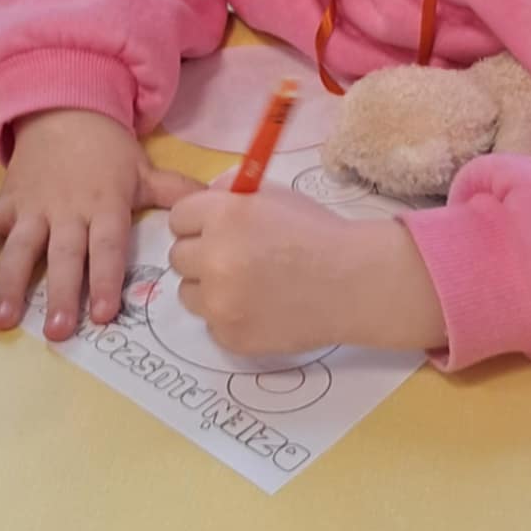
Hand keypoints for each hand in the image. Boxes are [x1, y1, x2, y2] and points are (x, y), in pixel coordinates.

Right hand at [0, 110, 201, 337]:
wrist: (66, 107)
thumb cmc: (108, 151)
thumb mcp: (144, 168)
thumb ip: (176, 193)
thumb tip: (219, 206)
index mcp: (104, 205)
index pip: (107, 247)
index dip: (105, 280)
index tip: (104, 314)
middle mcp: (67, 210)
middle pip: (63, 255)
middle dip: (59, 293)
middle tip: (56, 331)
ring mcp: (32, 206)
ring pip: (18, 247)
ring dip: (8, 283)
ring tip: (1, 320)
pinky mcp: (6, 200)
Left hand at [166, 190, 444, 357]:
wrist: (353, 282)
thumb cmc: (317, 233)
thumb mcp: (274, 196)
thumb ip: (232, 194)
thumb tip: (204, 200)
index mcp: (223, 216)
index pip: (179, 218)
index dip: (199, 222)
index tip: (217, 229)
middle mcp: (213, 258)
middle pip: (177, 257)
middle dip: (201, 255)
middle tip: (234, 258)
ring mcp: (219, 302)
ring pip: (188, 293)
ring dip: (208, 288)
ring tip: (247, 285)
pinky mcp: (229, 336)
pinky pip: (211, 323)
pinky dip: (228, 316)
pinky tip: (260, 308)